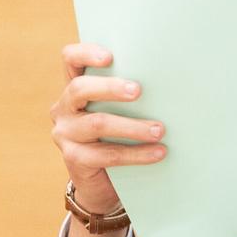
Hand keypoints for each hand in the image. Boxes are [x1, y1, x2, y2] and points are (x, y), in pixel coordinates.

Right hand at [50, 44, 165, 236]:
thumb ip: (130, 96)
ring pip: (97, 124)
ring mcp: (65, 134)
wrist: (102, 183)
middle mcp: (64, 108)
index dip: (85, 53)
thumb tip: (172, 83)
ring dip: (132, 127)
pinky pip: (108, 154)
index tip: (110, 56)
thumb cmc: (117, 137)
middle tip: (138, 91)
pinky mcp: (74, 159)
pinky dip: (137, 154)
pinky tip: (158, 152)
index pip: (70, 60)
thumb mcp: (119, 111)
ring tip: (160, 130)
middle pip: (80, 88)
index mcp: (75, 88)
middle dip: (111, 88)